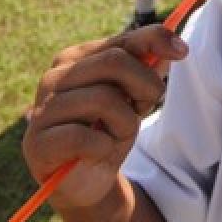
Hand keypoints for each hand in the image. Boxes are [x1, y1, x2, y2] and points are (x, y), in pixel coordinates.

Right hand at [22, 26, 187, 208]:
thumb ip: (148, 67)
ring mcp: (43, 109)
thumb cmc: (108, 131)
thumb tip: (172, 47)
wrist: (86, 181)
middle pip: (115, 63)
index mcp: (75, 58)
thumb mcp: (135, 97)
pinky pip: (86, 137)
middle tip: (142, 109)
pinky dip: (103, 147)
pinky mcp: (38, 143)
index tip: (183, 52)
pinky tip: (97, 153)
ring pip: (104, 99)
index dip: (155, 41)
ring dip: (125, 123)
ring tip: (114, 135)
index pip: (122, 40)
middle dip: (144, 88)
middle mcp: (54, 77)